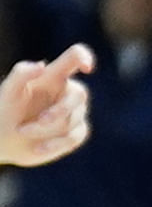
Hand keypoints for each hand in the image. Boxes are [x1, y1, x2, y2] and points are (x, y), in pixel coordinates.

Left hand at [0, 46, 91, 166]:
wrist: (0, 141)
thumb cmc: (3, 111)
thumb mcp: (7, 93)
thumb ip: (21, 74)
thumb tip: (42, 65)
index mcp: (53, 77)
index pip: (75, 58)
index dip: (85, 58)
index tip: (87, 68)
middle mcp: (66, 92)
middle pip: (79, 94)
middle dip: (57, 111)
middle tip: (30, 124)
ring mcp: (73, 113)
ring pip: (74, 119)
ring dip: (45, 129)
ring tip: (22, 132)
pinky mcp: (74, 133)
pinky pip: (75, 137)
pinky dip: (55, 144)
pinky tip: (37, 148)